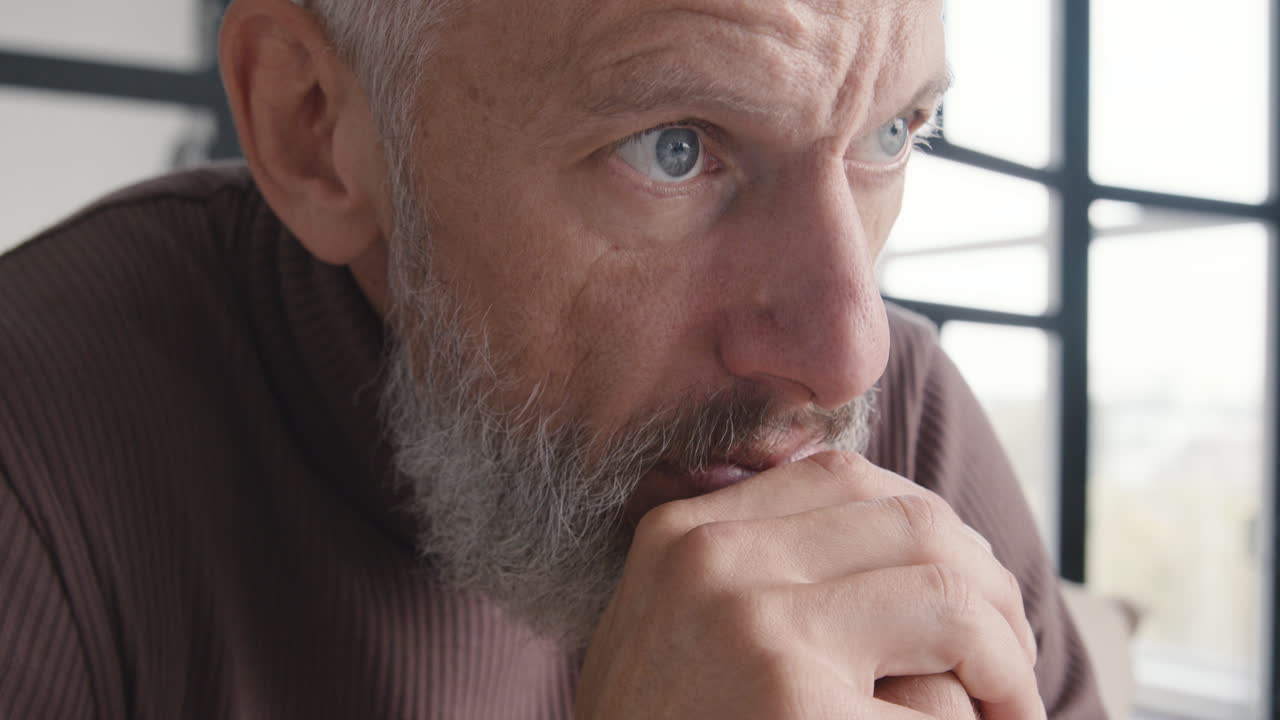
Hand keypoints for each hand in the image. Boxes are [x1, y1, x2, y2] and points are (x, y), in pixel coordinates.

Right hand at [575, 451, 1043, 719]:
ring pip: (946, 596)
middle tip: (1009, 657)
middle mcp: (712, 561)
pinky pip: (943, 704)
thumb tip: (888, 519)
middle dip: (989, 586)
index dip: (927, 524)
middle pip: (912, 522)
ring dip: (1006, 654)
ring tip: (1013, 703)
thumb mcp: (673, 631)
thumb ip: (749, 568)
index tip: (960, 584)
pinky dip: (990, 716)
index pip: (843, 477)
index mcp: (682, 534)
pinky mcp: (793, 707)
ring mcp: (753, 629)